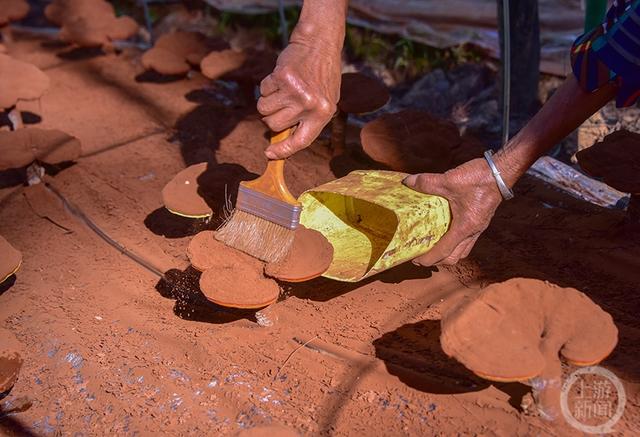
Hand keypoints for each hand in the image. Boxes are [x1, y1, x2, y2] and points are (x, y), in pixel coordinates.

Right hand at [258, 38, 341, 158]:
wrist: (319, 43)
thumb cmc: (322, 75)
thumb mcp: (325, 101)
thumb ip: (308, 120)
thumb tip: (282, 139)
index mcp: (323, 114)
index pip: (301, 141)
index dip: (283, 150)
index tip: (269, 154)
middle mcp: (309, 105)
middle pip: (274, 125)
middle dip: (272, 117)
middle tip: (283, 103)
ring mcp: (295, 91)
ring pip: (264, 109)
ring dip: (268, 101)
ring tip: (283, 90)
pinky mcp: (281, 77)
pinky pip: (262, 91)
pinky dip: (267, 86)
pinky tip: (281, 78)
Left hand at [403, 158, 503, 265]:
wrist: (501, 172)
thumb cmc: (478, 178)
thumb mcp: (449, 180)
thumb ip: (427, 182)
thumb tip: (408, 182)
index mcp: (464, 227)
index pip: (444, 252)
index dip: (428, 259)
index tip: (415, 260)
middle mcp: (472, 232)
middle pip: (454, 257)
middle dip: (437, 261)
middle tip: (421, 256)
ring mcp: (478, 228)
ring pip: (462, 250)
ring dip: (447, 253)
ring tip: (432, 247)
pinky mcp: (479, 221)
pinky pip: (466, 240)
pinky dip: (454, 242)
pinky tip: (444, 232)